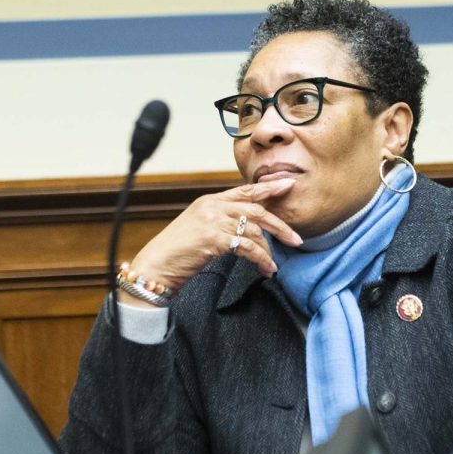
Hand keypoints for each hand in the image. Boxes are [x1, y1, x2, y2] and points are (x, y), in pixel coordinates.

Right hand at [127, 178, 301, 300]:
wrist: (156, 266)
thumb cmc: (177, 253)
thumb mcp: (199, 230)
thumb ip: (220, 222)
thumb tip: (247, 229)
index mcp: (209, 201)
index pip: (244, 191)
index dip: (268, 188)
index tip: (287, 184)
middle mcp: (212, 206)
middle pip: (256, 209)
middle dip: (279, 224)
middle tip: (296, 238)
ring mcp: (212, 221)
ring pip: (254, 230)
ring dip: (268, 250)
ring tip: (273, 264)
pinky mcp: (213, 238)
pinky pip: (247, 247)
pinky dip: (261, 259)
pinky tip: (266, 269)